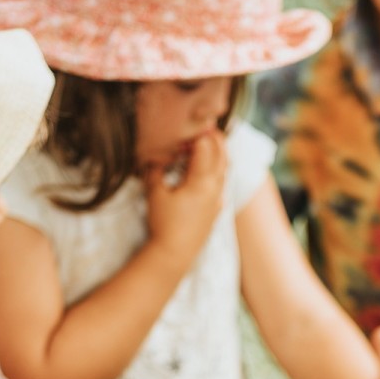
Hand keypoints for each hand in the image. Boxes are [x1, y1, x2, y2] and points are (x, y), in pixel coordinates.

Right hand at [145, 130, 227, 269]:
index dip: (198, 132)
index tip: (189, 123)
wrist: (175, 254)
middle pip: (221, 155)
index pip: (206, 146)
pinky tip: (208, 170)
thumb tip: (155, 156)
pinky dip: (217, 171)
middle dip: (215, 138)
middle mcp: (215, 188)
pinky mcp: (216, 210)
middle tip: (204, 125)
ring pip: (224, 169)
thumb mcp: (155, 192)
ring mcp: (218, 200)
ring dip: (218, 153)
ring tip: (208, 143)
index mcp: (203, 180)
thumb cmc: (164, 223)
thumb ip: (155, 169)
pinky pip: (221, 184)